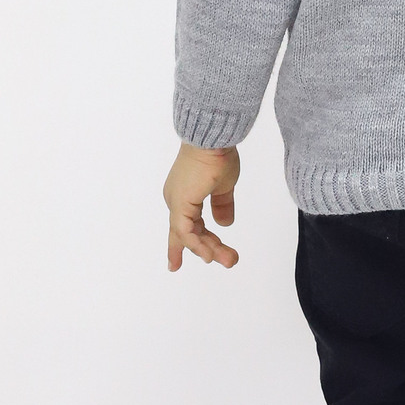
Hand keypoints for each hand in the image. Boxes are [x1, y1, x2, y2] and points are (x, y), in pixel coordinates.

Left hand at [163, 142, 240, 269]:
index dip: (186, 244)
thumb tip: (225, 224)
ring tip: (230, 260)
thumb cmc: (218, 155)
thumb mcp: (224, 186)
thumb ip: (222, 205)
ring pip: (189, 235)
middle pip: (189, 233)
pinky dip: (197, 245)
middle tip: (229, 261)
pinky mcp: (180, 204)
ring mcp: (176, 202)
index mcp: (185, 195)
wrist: (213, 139)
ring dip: (209, 249)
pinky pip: (186, 232)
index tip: (175, 265)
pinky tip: (209, 255)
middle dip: (208, 249)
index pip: (185, 225)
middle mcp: (177, 199)